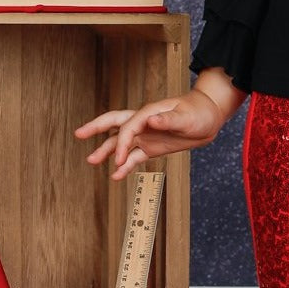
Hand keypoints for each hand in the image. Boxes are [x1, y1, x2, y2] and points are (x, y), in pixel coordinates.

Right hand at [75, 86, 227, 180]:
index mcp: (148, 113)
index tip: (119, 159)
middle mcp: (143, 123)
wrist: (210, 118)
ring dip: (107, 151)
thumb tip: (151, 119)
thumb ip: (168, 119)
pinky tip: (116, 176)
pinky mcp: (151, 147)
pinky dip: (125, 166)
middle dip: (96, 128)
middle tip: (78, 134)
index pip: (128, 127)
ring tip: (91, 161)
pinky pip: (135, 158)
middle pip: (114, 124)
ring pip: (121, 143)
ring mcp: (146, 135)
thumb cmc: (199, 112)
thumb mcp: (186, 116)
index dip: (122, 143)